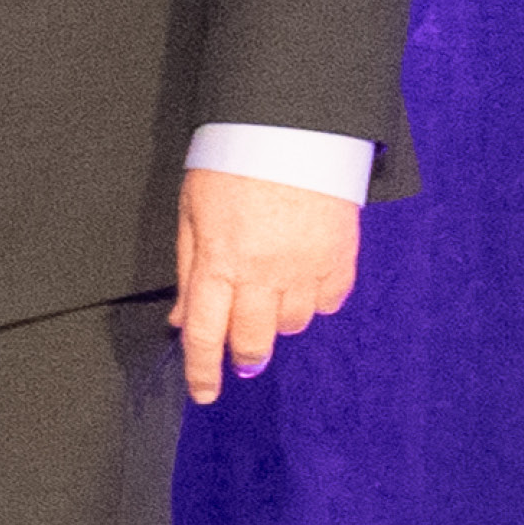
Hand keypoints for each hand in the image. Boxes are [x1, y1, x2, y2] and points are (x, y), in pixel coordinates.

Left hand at [173, 167, 360, 405]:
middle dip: (244, 358)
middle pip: (253, 341)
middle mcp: (262, 274)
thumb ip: (190, 270)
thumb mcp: (193, 213)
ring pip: (293, 325)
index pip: (205, 334)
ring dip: (277, 323)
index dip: (202, 371)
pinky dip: (316, 302)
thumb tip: (183, 320)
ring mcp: (305, 269)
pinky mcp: (340, 259)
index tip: (204, 394)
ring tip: (269, 298)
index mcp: (218, 262)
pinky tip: (303, 284)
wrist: (291, 129)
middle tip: (241, 360)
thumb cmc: (232, 164)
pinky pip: (330, 302)